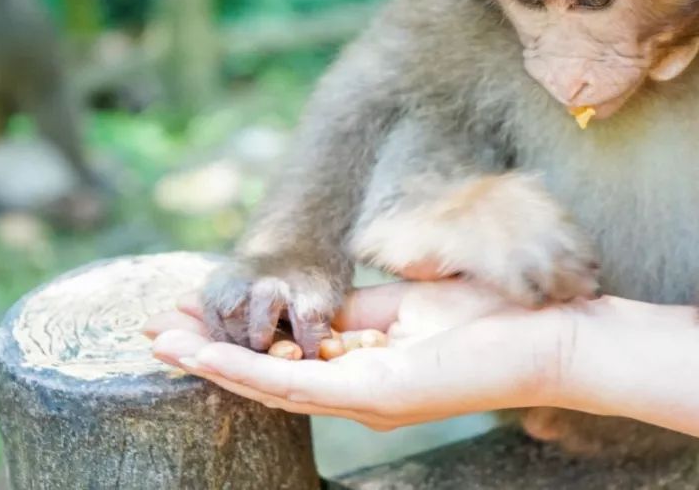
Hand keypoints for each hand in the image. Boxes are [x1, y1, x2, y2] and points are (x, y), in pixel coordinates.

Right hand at [145, 280, 581, 429]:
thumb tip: (317, 304)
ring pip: (269, 384)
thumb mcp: (408, 302)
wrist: (543, 334)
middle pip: (267, 372)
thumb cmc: (490, 316)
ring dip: (213, 364)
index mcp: (363, 364)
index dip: (238, 335)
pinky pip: (297, 383)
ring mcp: (362, 396)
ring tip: (163, 346)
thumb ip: (360, 310)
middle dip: (210, 353)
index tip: (193, 313)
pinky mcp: (373, 394)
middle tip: (155, 333)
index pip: (285, 353)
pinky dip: (248, 370)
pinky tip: (208, 357)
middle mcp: (355, 387)